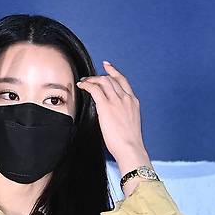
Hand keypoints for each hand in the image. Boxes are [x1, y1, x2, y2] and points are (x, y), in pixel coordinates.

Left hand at [76, 61, 150, 175]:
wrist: (130, 148)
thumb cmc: (129, 141)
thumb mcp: (130, 122)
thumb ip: (123, 113)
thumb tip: (112, 114)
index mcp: (133, 102)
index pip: (123, 81)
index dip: (114, 72)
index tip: (108, 66)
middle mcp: (126, 98)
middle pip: (111, 79)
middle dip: (99, 76)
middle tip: (89, 78)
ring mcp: (117, 101)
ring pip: (103, 81)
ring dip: (92, 79)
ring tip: (84, 82)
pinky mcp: (107, 106)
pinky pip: (95, 89)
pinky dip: (87, 85)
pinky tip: (82, 86)